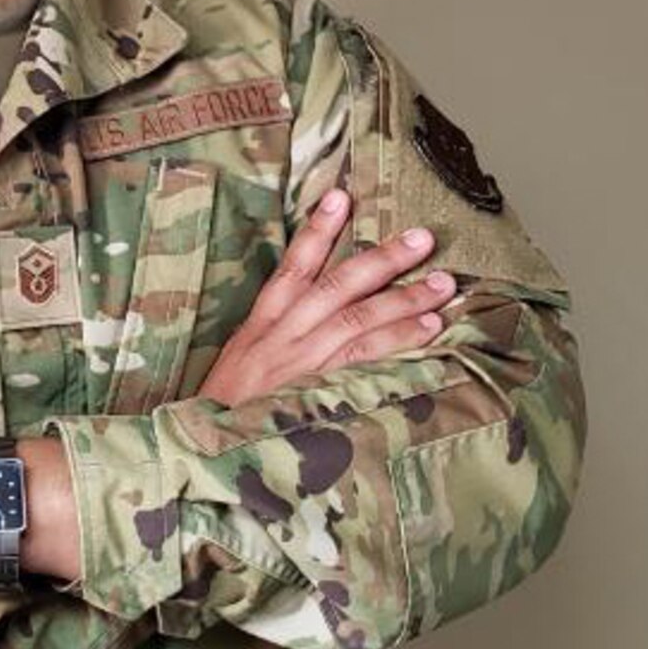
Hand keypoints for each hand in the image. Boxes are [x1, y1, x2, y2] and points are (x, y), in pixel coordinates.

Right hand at [197, 187, 454, 405]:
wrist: (205, 452)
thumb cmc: (227, 409)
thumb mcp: (240, 360)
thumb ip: (274, 333)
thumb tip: (314, 307)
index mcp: (263, 322)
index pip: (293, 265)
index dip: (317, 230)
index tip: (340, 196)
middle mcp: (285, 335)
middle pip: (339, 285)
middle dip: (383, 259)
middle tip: (422, 237)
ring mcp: (304, 362)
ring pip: (360, 319)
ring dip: (405, 299)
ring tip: (442, 285)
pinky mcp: (320, 391)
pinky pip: (367, 360)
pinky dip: (400, 341)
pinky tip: (431, 330)